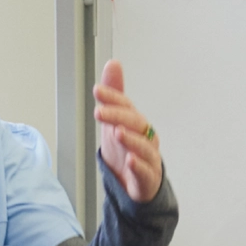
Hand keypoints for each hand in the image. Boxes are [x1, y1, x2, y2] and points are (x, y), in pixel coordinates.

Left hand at [94, 59, 164, 203]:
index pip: (126, 106)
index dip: (113, 98)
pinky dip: (138, 165)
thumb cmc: (128, 148)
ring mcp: (149, 158)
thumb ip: (115, 94)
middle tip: (100, 112)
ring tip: (118, 133)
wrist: (137, 182)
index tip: (97, 91)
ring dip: (131, 139)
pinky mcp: (148, 178)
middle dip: (118, 116)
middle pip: (136, 123)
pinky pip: (146, 171)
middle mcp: (146, 137)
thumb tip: (113, 63)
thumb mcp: (116, 120)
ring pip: (144, 146)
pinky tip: (130, 160)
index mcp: (137, 122)